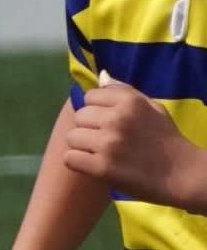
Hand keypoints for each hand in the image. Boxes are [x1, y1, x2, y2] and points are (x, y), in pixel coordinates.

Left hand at [66, 78, 206, 206]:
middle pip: (79, 116)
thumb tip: (101, 76)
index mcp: (130, 101)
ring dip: (82, 146)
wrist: (180, 173)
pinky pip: (70, 158)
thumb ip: (125, 92)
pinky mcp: (101, 167)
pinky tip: (94, 164)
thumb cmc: (164, 139)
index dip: (96, 109)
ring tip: (100, 152)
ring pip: (72, 137)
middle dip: (88, 127)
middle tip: (104, 139)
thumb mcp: (152, 107)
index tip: (107, 121)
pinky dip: (79, 163)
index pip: (90, 96)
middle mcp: (117, 119)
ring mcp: (107, 143)